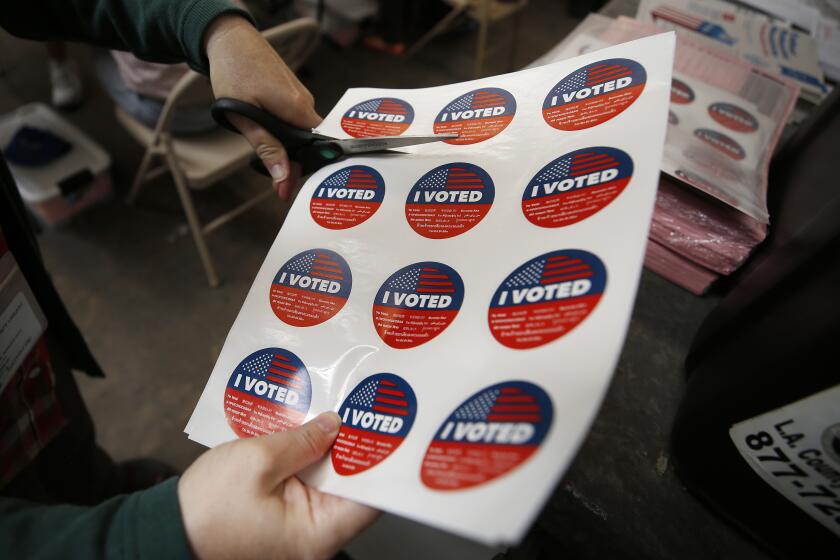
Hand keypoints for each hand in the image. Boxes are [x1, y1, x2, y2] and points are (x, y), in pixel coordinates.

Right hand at [178, 412, 378, 559]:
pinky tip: (307, 429)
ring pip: (328, 482)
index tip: (388, 428)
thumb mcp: (256, 461)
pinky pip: (306, 485)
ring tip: (337, 410)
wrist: (164, 532)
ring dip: (328, 449)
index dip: (382, 462)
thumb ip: (302, 440)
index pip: (371, 498)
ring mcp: (299, 529)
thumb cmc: (205, 509)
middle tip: (362, 407)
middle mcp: (315, 536)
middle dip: (353, 446)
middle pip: (352, 486)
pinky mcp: (283, 519)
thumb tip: (334, 424)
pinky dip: (307, 458)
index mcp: (318, 533)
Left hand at [205, 15, 321, 199]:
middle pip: (305, 143)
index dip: (297, 171)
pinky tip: (265, 128)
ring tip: (263, 148)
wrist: (230, 39)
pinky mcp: (294, 92)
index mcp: (298, 110)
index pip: (310, 151)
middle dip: (290, 161)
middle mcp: (306, 103)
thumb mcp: (244, 116)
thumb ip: (267, 147)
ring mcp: (301, 96)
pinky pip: (293, 118)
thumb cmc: (234, 72)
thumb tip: (284, 176)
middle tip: (272, 181)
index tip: (283, 192)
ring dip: (283, 143)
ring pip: (298, 131)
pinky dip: (281, 128)